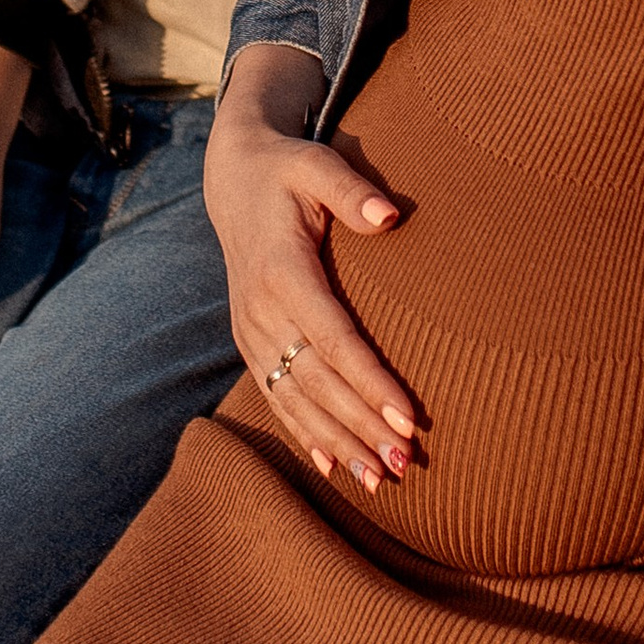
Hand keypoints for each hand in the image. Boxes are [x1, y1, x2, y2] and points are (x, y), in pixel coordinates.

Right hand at [206, 44, 419, 491]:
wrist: (233, 178)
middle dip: (361, 426)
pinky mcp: (250, 341)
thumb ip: (351, 190)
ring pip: (295, 398)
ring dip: (338, 441)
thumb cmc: (288, 169)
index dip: (370, 380)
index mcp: (280, 270)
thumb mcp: (316, 164)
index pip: (332, 337)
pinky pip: (277, 396)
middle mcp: (259, 309)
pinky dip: (305, 434)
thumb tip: (391, 215)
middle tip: (406, 462)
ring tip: (380, 479)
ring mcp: (250, 330)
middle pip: (316, 381)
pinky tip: (334, 466)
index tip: (410, 415)